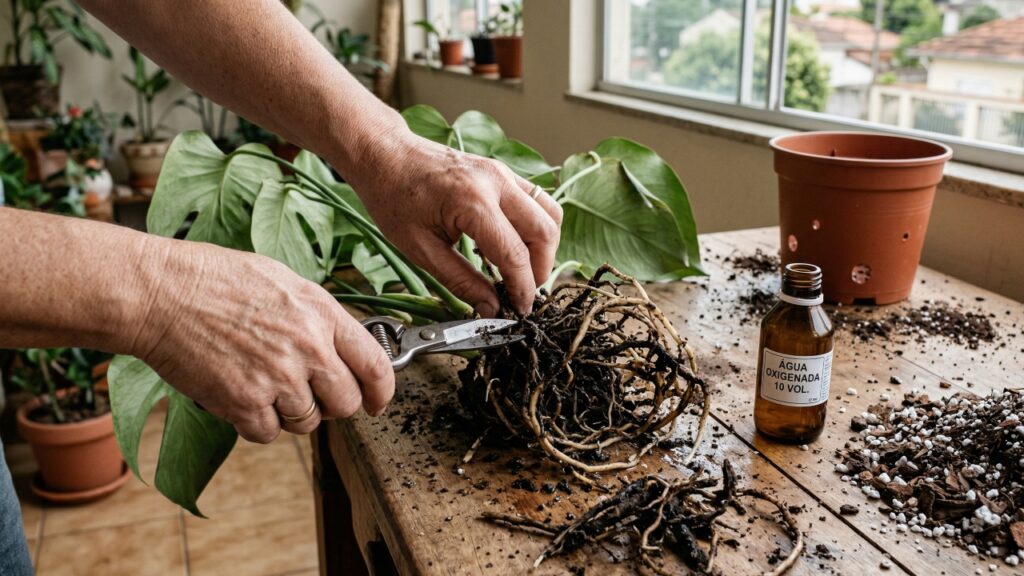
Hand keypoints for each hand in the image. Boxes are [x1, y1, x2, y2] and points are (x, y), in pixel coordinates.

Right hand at [129, 239, 394, 442]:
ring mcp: (277, 378)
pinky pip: (267, 433)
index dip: (382, 391)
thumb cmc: (214, 278)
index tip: (377, 401)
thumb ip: (318, 316)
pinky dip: (256, 423)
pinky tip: (240, 395)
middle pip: (346, 404)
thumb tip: (340, 345)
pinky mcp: (243, 403)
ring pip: (307, 423)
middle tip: (309, 393)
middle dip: (332, 404)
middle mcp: (308, 348)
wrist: (160, 292)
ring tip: (263, 383)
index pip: (375, 366)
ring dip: (290, 413)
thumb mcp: (284, 281)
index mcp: (322, 313)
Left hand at [345, 132, 562, 315]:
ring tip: (522, 270)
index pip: (514, 254)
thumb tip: (490, 307)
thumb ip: (460, 280)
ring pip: (549, 212)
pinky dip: (535, 227)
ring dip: (544, 247)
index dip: (522, 288)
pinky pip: (536, 200)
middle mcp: (495, 182)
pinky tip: (510, 245)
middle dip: (541, 269)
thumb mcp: (420, 249)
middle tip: (523, 293)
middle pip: (544, 231)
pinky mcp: (503, 172)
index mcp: (471, 202)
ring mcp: (502, 173)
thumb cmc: (394, 198)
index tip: (519, 310)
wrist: (386, 155)